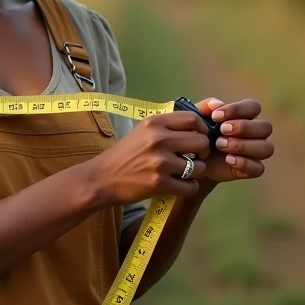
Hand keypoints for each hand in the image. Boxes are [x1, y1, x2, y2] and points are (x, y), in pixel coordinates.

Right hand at [90, 110, 211, 206]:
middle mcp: (159, 139)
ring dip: (196, 172)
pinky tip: (178, 185)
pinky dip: (188, 188)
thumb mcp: (142, 131)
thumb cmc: (124, 153)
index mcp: (154, 122)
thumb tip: (201, 116)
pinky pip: (191, 187)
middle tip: (192, 157)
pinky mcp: (160, 183)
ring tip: (183, 173)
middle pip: (202, 142)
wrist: (102, 177)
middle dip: (202, 152)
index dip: (202, 129)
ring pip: (200, 167)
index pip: (193, 119)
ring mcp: (160, 162)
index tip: (198, 137)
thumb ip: (168, 125)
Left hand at [194, 98, 273, 183]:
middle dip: (243, 127)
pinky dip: (244, 163)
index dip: (237, 109)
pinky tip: (228, 159)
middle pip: (266, 127)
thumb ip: (205, 108)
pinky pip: (259, 168)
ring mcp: (256, 152)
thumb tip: (216, 104)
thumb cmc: (199, 134)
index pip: (254, 107)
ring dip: (243, 145)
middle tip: (222, 130)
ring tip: (220, 145)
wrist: (193, 160)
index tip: (216, 116)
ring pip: (266, 148)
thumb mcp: (198, 118)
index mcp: (246, 116)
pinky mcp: (252, 169)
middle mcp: (256, 133)